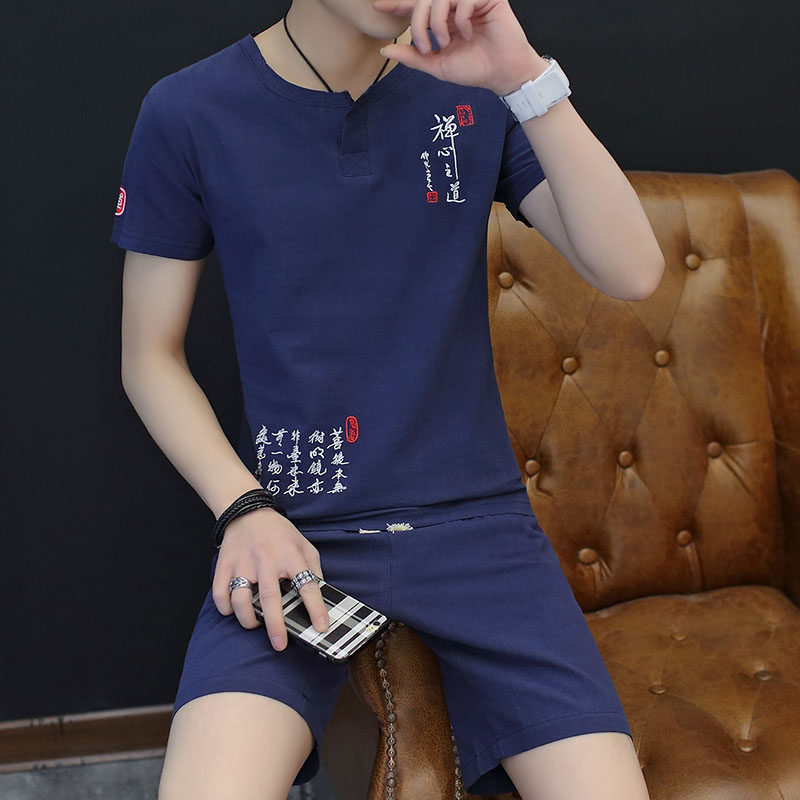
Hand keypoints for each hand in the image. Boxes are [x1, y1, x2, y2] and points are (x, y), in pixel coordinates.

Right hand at [211, 507, 329, 650]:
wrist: (248, 512)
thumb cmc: (280, 533)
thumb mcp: (304, 545)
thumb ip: (313, 569)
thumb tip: (321, 597)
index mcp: (291, 554)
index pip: (307, 584)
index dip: (316, 608)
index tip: (321, 627)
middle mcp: (266, 559)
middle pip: (270, 598)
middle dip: (276, 625)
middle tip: (280, 644)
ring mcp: (243, 563)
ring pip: (241, 600)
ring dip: (248, 619)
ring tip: (255, 624)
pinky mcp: (224, 566)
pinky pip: (220, 595)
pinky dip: (226, 609)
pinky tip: (234, 610)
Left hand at [372, 0, 547, 94]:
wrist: (502, 75)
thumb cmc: (475, 69)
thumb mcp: (438, 65)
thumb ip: (413, 57)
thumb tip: (385, 51)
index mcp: (444, 19)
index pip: (417, 6)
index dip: (398, 5)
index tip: (377, 6)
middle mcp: (455, 6)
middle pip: (425, 0)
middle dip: (419, 23)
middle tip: (426, 47)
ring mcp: (471, 0)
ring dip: (437, 22)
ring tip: (446, 43)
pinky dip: (461, 18)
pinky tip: (468, 33)